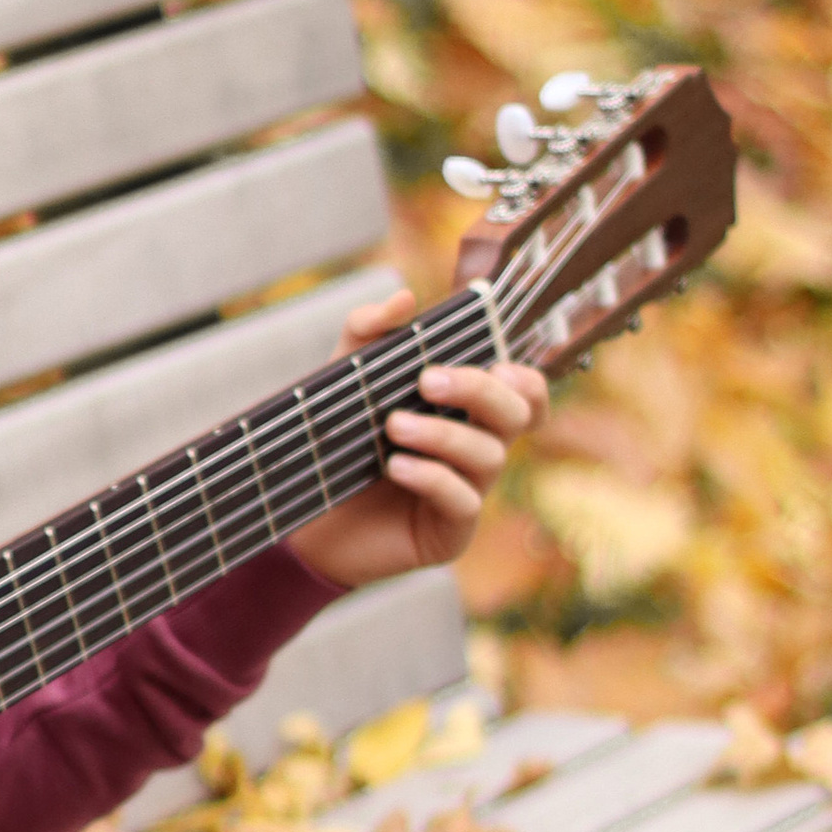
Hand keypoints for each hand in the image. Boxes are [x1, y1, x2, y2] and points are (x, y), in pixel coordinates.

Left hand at [286, 284, 549, 590]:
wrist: (305, 519)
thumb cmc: (337, 445)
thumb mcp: (344, 380)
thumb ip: (368, 333)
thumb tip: (406, 299)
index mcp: (467, 412)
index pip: (525, 393)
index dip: (526, 378)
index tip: (493, 361)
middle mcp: (477, 449)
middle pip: (517, 414)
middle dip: (478, 390)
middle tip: (426, 380)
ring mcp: (468, 492)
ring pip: (489, 456)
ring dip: (443, 434)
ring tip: (392, 426)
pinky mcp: (450, 532)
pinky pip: (463, 501)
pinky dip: (433, 477)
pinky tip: (396, 466)